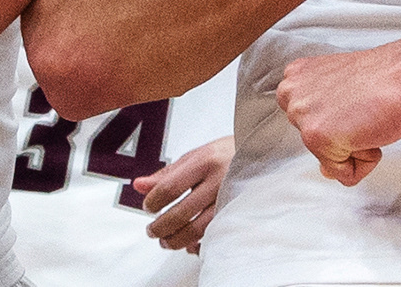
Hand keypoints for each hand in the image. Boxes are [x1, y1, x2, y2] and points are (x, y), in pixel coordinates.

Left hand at [134, 135, 233, 252]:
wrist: (262, 155)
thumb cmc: (225, 155)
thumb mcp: (195, 156)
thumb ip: (166, 173)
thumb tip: (139, 185)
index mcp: (205, 161)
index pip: (170, 187)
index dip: (153, 202)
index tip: (148, 207)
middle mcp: (219, 180)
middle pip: (181, 213)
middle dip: (160, 228)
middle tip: (151, 230)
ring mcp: (230, 199)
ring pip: (197, 230)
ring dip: (175, 240)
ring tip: (165, 240)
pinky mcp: (237, 215)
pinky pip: (213, 237)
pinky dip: (196, 245)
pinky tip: (188, 243)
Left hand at [277, 35, 400, 186]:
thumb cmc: (392, 77)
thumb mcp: (347, 95)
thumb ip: (327, 124)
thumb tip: (325, 170)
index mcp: (297, 77)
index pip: (310, 125)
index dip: (342, 121)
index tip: (358, 102)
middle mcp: (292, 93)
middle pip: (316, 145)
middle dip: (346, 136)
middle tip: (366, 110)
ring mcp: (303, 115)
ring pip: (331, 160)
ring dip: (357, 147)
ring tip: (370, 117)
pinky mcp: (318, 137)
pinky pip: (346, 173)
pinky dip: (367, 159)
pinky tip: (373, 128)